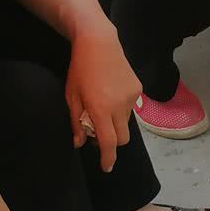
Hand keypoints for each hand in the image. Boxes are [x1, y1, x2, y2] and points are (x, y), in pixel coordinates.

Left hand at [65, 26, 140, 170]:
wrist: (99, 42)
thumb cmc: (80, 69)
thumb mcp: (71, 96)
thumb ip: (76, 121)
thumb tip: (79, 142)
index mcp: (101, 109)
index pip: (109, 142)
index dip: (108, 158)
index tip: (106, 167)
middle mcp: (120, 106)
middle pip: (122, 138)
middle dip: (112, 142)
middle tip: (97, 133)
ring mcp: (132, 97)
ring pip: (126, 122)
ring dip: (115, 123)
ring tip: (102, 107)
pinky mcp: (138, 88)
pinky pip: (131, 107)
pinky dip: (121, 108)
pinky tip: (111, 93)